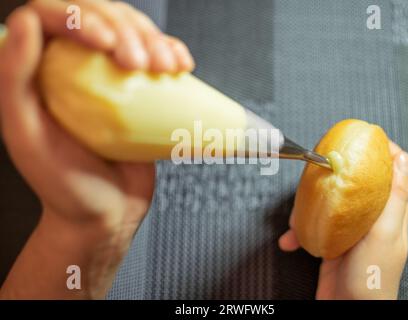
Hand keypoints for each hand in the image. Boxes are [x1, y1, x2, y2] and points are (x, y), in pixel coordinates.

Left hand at [0, 0, 193, 298]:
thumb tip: (25, 23)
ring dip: (154, 38)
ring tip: (166, 66)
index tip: (106, 43)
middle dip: (127, 28)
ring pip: (132, 30)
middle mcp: (74, 67)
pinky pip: (156, 56)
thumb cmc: (63, 183)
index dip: (82, 15)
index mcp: (39, 71)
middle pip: (100, 15)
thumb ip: (14, 79)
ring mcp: (110, 78)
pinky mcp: (140, 92)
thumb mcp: (26, 135)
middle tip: (139, 64)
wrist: (107, 212)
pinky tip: (180, 64)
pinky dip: (172, 51)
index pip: (53, 15)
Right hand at [278, 141, 407, 299]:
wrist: (347, 311)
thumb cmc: (371, 278)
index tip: (364, 138)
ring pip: (329, 204)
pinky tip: (290, 240)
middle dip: (333, 177)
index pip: (393, 174)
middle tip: (317, 171)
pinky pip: (312, 227)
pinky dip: (298, 232)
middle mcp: (370, 220)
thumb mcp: (385, 233)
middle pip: (355, 184)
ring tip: (295, 216)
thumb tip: (402, 160)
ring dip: (308, 207)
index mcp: (390, 214)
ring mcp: (349, 232)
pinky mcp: (330, 244)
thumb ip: (393, 198)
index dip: (382, 153)